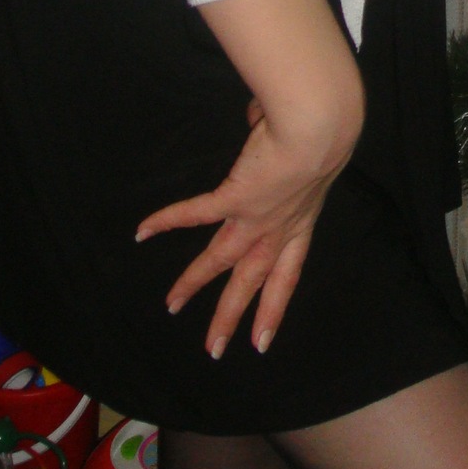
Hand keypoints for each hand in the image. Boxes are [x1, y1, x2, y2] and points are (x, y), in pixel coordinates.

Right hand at [135, 92, 359, 357]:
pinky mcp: (235, 198)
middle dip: (231, 316)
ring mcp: (256, 217)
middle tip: (214, 350)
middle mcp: (278, 228)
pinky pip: (195, 214)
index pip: (287, 275)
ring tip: (172, 305)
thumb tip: (260, 119)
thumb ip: (283, 150)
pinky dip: (167, 221)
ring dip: (194, 284)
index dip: (273, 308)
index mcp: (301, 222)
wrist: (322, 128)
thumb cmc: (324, 132)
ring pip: (220, 261)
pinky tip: (143, 231)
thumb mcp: (310, 153)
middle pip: (252, 282)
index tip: (260, 341)